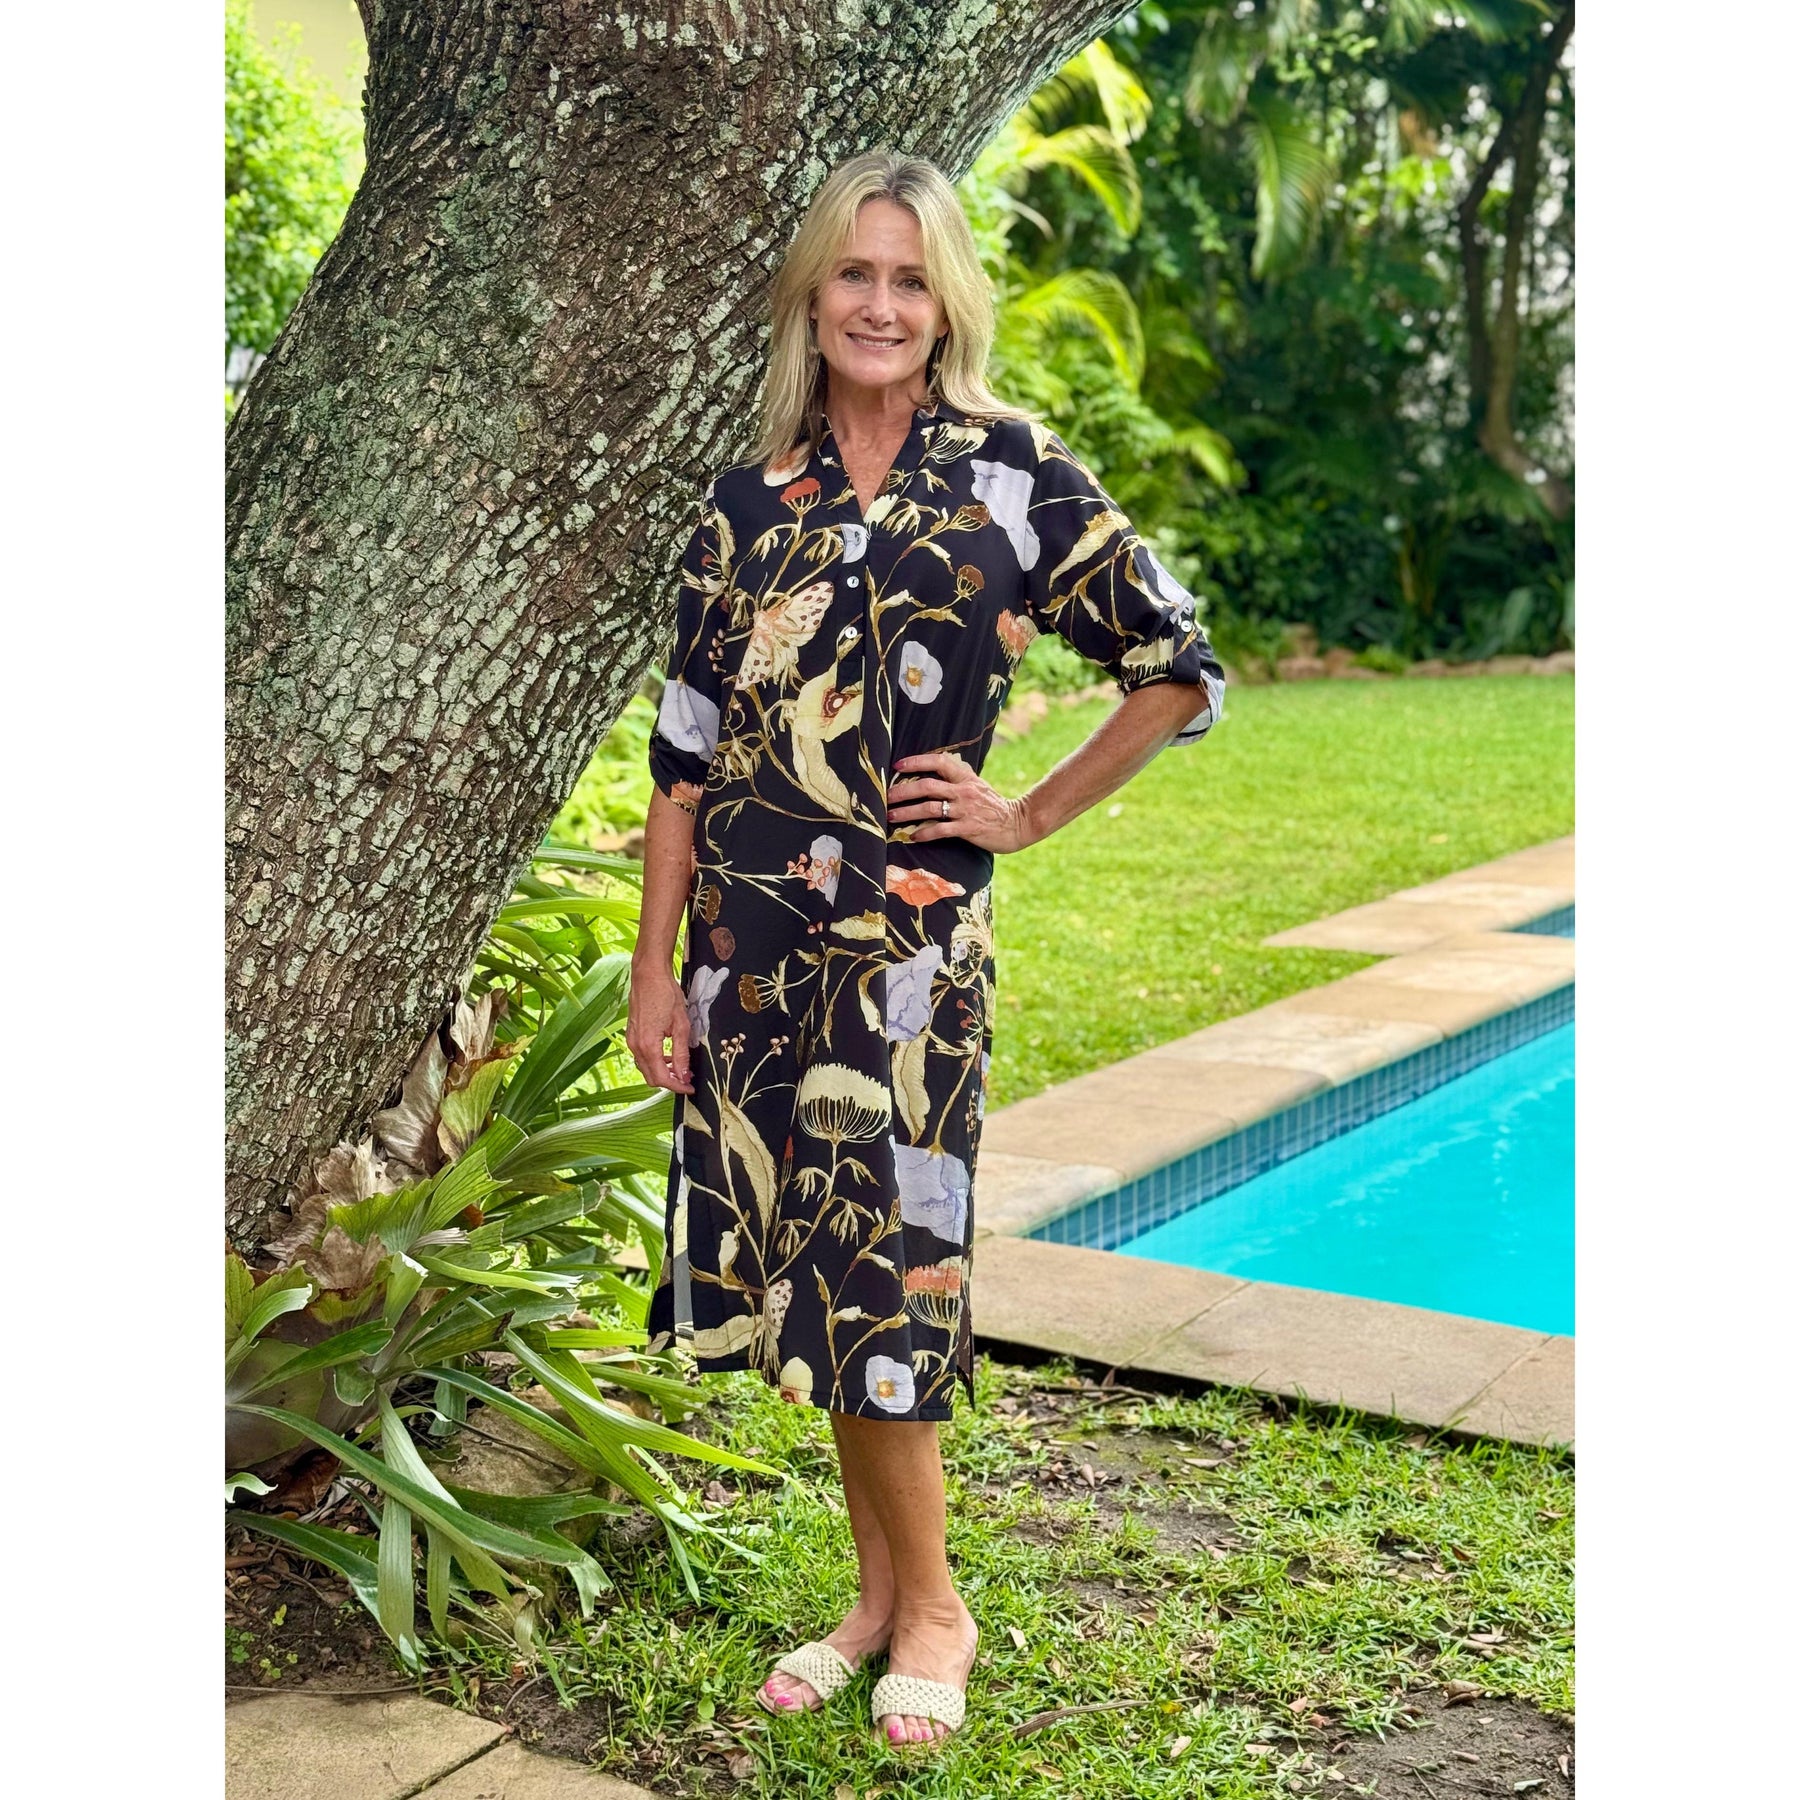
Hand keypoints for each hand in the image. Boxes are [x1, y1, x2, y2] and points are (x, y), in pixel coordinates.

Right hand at [626, 963, 694, 1093]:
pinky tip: (668, 1055)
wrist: (648, 974)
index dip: (677, 1086)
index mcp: (648, 1045)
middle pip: (651, 1077)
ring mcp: (631, 1040)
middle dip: (670, 1082)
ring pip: (645, 1068)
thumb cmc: (666, 994)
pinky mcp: (632, 1034)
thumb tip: (683, 1075)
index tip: (690, 1087)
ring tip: (680, 1068)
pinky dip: (655, 1062)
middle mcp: (636, 1046)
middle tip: (687, 1079)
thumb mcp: (681, 1025)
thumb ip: (681, 1053)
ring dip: (662, 1072)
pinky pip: (642, 1056)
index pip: (661, 1078)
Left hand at [887, 750, 1034, 852]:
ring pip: (930, 808)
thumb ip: (957, 779)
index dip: (917, 761)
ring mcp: (966, 810)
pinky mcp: (968, 828)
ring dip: (907, 812)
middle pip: (927, 786)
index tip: (898, 765)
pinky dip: (925, 833)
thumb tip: (933, 772)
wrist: (1018, 823)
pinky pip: (941, 830)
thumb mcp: (977, 785)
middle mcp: (964, 791)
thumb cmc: (993, 805)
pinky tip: (913, 837)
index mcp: (966, 777)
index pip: (939, 762)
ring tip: (891, 816)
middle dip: (903, 790)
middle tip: (886, 796)